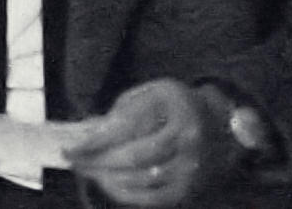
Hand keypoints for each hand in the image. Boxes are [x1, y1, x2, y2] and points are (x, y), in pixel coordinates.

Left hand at [64, 79, 241, 206]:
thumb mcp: (153, 92)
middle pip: (134, 157)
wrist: (220, 126)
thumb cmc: (177, 105)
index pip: (128, 127)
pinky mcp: (189, 190)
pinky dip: (126, 195)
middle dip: (98, 162)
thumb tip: (91, 132)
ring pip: (141, 181)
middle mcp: (187, 139)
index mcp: (176, 108)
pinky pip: (152, 199)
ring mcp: (191, 168)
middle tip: (76, 162)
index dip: (96, 141)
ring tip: (89, 172)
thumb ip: (124, 109)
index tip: (70, 149)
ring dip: (108, 179)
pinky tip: (110, 185)